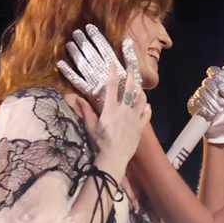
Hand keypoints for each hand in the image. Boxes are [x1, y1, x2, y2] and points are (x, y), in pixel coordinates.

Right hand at [59, 28, 148, 177]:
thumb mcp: (90, 126)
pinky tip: (146, 106)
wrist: (113, 158)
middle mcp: (124, 110)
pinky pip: (146, 115)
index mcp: (110, 109)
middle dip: (131, 77)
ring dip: (140, 93)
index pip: (112, 86)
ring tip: (139, 89)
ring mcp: (133, 118)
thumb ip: (85, 111)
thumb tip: (76, 99)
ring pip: (141, 100)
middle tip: (132, 69)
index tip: (113, 64)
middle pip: (130, 89)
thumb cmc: (100, 143)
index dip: (112, 73)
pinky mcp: (140, 127)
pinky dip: (147, 109)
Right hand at [189, 66, 223, 144]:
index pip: (213, 71)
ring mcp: (200, 96)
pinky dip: (203, 108)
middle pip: (207, 82)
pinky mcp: (194, 105)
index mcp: (220, 82)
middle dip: (216, 93)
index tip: (222, 86)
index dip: (216, 75)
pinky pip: (194, 102)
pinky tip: (210, 114)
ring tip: (218, 111)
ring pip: (201, 92)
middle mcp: (209, 87)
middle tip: (223, 103)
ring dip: (211, 102)